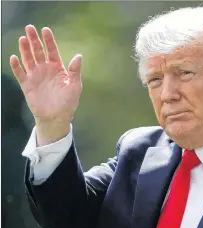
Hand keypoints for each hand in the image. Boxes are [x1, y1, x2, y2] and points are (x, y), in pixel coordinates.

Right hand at [10, 25, 82, 145]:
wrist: (56, 117)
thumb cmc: (68, 102)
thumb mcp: (75, 86)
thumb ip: (75, 71)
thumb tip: (79, 56)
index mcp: (58, 68)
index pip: (52, 51)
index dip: (49, 41)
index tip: (45, 30)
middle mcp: (45, 69)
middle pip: (38, 51)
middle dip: (34, 40)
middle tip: (29, 27)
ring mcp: (35, 76)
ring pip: (28, 59)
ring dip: (25, 49)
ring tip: (22, 38)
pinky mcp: (27, 85)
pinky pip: (20, 73)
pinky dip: (16, 66)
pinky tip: (14, 57)